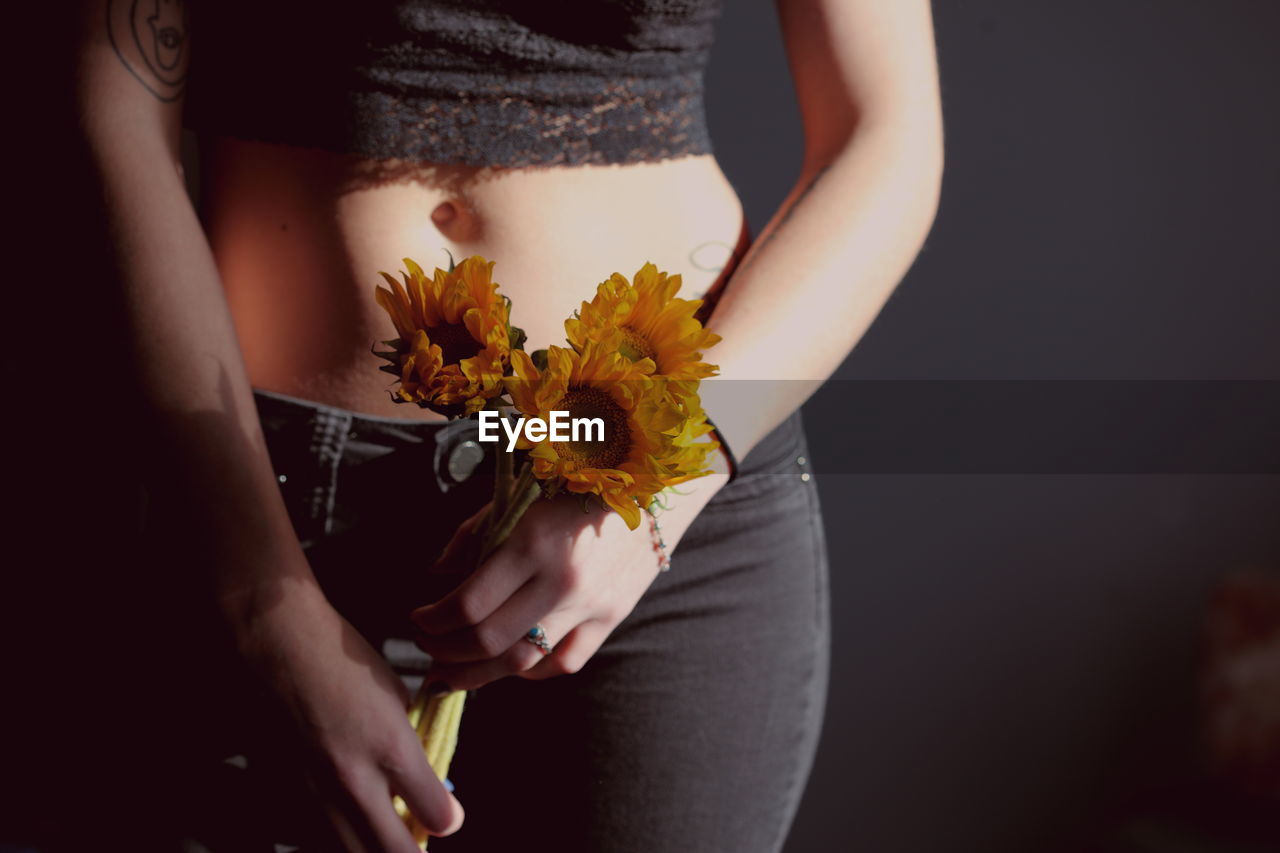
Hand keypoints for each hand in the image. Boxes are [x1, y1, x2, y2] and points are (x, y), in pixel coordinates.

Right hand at [237, 582, 464, 850]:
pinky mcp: (289, 794)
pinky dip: (343, 836)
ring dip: (375, 848)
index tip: (449, 817)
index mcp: (392, 749)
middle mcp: (355, 781)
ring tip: (388, 834)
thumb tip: (426, 780)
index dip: (448, 821)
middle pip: (394, 852)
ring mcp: (317, 793)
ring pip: (353, 852)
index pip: (436, 815)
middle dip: (412, 851)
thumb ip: (410, 746)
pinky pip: (321, 834)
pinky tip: (351, 821)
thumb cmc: (343, 662)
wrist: (278, 645)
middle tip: (419, 840)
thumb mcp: (395, 697)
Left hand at [408, 475, 723, 690]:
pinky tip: (508, 665)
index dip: (431, 621)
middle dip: (445, 652)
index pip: (468, 604)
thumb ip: (471, 537)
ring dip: (478, 674)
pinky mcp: (611, 619)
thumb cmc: (574, 490)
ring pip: (522, 662)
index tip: (416, 619)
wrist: (654, 491)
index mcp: (532, 543)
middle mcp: (561, 580)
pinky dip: (529, 671)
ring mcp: (590, 605)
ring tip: (452, 673)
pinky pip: (563, 663)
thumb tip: (436, 578)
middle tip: (426, 649)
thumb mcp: (517, 499)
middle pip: (488, 640)